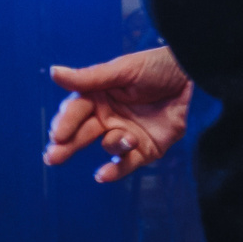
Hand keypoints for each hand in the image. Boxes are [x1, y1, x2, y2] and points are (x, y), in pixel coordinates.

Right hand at [45, 46, 193, 181]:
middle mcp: (107, 118)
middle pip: (82, 135)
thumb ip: (90, 77)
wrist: (190, 73)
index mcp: (96, 98)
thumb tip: (54, 72)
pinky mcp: (146, 148)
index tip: (57, 134)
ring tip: (127, 138)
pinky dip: (115, 171)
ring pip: (109, 146)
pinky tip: (102, 175)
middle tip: (52, 157)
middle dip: (66, 147)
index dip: (65, 123)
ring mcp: (126, 134)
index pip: (75, 112)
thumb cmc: (155, 66)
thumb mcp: (123, 69)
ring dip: (113, 144)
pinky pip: (128, 163)